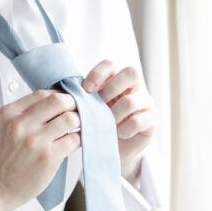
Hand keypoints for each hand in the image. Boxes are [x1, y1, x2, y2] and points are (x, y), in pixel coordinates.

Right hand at [0, 90, 80, 210]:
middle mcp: (21, 124)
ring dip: (80, 120)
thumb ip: (24, 114)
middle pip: (58, 101)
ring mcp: (35, 140)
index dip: (59, 95)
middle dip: (73, 103)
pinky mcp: (48, 157)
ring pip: (70, 118)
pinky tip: (78, 140)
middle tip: (78, 110)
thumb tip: (54, 101)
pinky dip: (80, 137)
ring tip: (80, 126)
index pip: (42, 93)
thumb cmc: (4, 159)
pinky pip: (74, 139)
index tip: (66, 101)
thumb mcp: (5, 129)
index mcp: (9, 113)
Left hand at [83, 60, 156, 182]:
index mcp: (116, 78)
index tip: (86, 89)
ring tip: (105, 124)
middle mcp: (134, 86)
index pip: (110, 64)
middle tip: (100, 104)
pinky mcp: (152, 119)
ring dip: (114, 115)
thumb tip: (59, 93)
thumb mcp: (90, 107)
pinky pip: (139, 120)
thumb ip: (82, 97)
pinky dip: (124, 128)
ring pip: (131, 101)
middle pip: (131, 73)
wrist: (115, 146)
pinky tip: (118, 133)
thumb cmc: (100, 122)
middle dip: (112, 88)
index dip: (98, 74)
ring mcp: (146, 102)